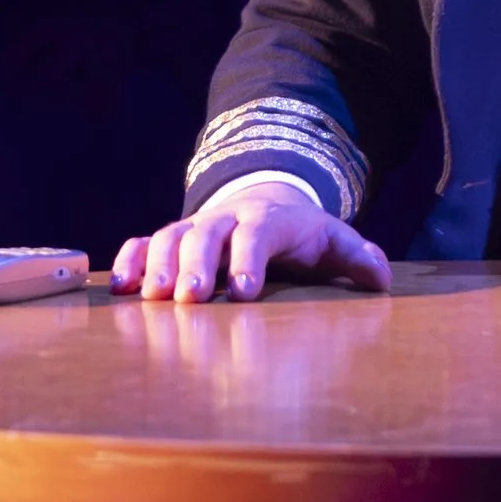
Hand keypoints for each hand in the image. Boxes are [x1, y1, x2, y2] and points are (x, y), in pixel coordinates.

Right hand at [111, 178, 392, 303]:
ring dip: (158, 265)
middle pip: (206, 233)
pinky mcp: (171, 239)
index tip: (243, 291)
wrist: (264, 202)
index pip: (258, 234)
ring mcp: (195, 227)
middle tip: (188, 297)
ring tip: (151, 299)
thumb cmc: (301, 236)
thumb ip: (357, 258)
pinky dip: (129, 261)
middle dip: (195, 264)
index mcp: (270, 220)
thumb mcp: (333, 241)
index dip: (248, 260)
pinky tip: (119, 289)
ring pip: (170, 236)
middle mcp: (227, 219)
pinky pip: (144, 243)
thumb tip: (381, 277)